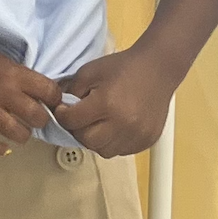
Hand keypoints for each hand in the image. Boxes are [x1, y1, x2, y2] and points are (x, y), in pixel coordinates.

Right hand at [0, 41, 63, 157]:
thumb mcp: (5, 62)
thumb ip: (23, 79)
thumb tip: (44, 98)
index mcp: (13, 75)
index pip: (49, 92)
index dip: (55, 99)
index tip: (51, 102)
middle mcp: (3, 94)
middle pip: (37, 117)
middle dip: (40, 119)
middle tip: (34, 117)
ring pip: (19, 134)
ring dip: (23, 134)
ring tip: (18, 129)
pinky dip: (0, 149)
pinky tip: (4, 146)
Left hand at [57, 47, 176, 158]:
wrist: (157, 68)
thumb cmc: (123, 67)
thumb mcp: (89, 71)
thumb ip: (71, 91)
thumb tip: (60, 109)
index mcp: (106, 103)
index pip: (72, 122)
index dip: (63, 116)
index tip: (64, 110)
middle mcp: (122, 123)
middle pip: (87, 141)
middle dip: (78, 130)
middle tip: (81, 119)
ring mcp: (137, 134)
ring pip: (104, 151)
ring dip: (96, 140)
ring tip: (99, 124)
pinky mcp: (147, 140)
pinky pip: (122, 151)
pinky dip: (114, 142)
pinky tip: (114, 127)